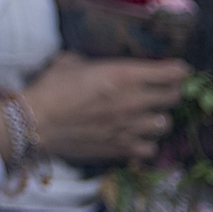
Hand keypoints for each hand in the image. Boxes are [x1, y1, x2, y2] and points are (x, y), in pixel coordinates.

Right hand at [21, 52, 189, 163]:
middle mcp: (135, 101)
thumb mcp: (70, 62)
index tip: (175, 70)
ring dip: (156, 117)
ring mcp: (131, 127)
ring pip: (165, 123)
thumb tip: (94, 66)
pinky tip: (133, 137)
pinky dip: (145, 143)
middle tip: (160, 90)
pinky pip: (150, 148)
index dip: (177, 70)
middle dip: (170, 91)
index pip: (172, 72)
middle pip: (174, 97)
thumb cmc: (50, 88)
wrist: (36, 123)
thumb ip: (92, 63)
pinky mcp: (122, 148)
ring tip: (144, 116)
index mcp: (124, 75)